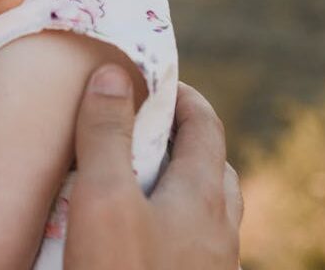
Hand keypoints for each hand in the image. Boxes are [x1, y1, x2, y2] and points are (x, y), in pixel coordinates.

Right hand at [66, 67, 241, 268]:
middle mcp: (221, 230)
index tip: (152, 81)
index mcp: (204, 196)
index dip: (181, 95)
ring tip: (139, 186)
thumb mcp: (103, 201)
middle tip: (142, 131)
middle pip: (212, 168)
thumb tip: (113, 74)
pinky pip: (195, 246)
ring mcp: (215, 264)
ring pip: (207, 212)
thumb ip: (107, 136)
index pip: (205, 124)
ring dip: (180, 188)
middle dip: (181, 141)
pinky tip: (144, 238)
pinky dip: (174, 226)